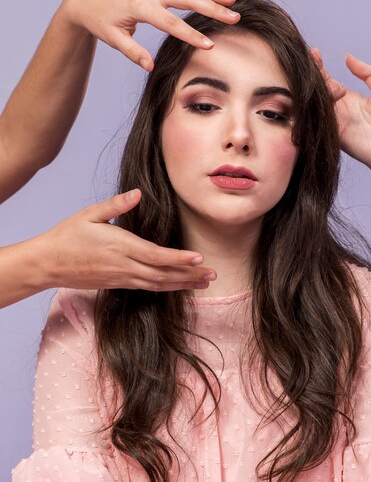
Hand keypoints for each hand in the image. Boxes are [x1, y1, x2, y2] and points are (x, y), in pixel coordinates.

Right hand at [36, 189, 215, 291]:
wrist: (48, 264)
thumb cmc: (68, 235)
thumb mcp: (89, 214)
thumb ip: (115, 205)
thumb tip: (137, 193)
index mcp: (120, 246)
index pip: (156, 255)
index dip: (179, 259)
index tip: (199, 258)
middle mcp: (124, 266)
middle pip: (163, 274)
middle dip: (189, 275)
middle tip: (212, 275)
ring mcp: (122, 278)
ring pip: (158, 285)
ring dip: (182, 284)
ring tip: (203, 283)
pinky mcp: (118, 284)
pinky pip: (147, 288)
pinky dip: (166, 287)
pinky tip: (179, 285)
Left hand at [60, 0, 239, 70]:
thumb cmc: (99, 20)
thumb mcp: (113, 38)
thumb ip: (133, 52)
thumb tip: (151, 67)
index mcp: (141, 6)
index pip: (171, 24)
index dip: (191, 35)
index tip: (210, 46)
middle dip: (213, 9)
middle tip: (234, 18)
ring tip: (232, 0)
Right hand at [312, 49, 370, 178]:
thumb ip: (368, 73)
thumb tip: (348, 57)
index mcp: (349, 98)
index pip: (329, 79)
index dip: (320, 67)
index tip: (314, 52)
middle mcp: (338, 108)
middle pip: (319, 89)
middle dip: (311, 74)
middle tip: (306, 59)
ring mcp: (333, 121)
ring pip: (316, 102)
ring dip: (310, 87)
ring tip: (305, 72)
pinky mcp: (331, 132)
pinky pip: (317, 118)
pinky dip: (310, 107)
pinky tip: (306, 92)